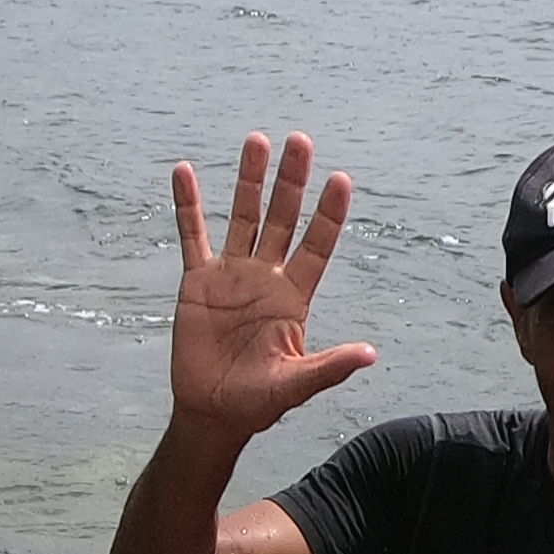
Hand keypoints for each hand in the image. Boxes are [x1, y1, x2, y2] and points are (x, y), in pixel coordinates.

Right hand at [169, 132, 377, 440]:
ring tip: (256, 141)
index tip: (340, 180)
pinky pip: (192, 235)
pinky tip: (184, 172)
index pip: (316, 246)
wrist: (212, 413)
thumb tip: (369, 355)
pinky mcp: (197, 282)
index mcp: (294, 298)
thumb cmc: (258, 403)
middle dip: (291, 181)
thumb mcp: (295, 385)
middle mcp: (266, 277)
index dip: (328, 215)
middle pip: (282, 218)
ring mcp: (231, 275)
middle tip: (300, 141)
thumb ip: (328, 367)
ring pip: (242, 216)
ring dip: (249, 180)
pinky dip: (188, 204)